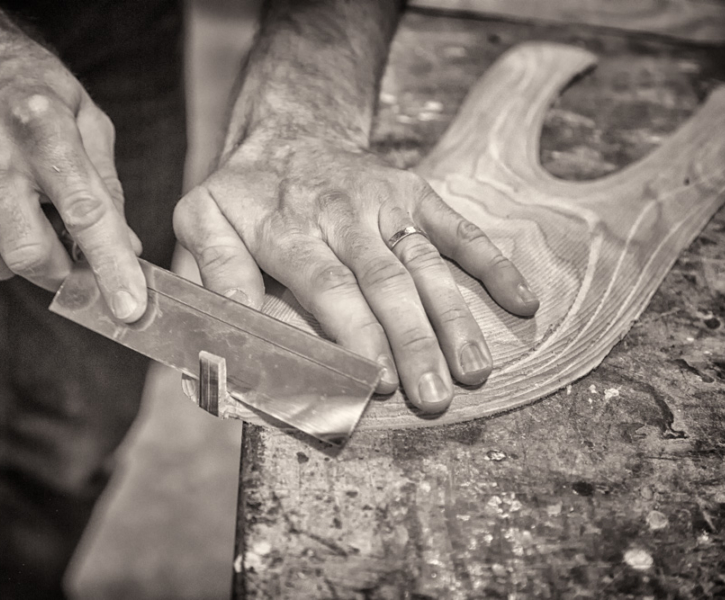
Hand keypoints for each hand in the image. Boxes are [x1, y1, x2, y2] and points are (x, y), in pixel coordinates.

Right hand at [0, 23, 145, 320]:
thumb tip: (125, 247)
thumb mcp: (85, 116)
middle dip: (64, 274)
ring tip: (33, 215)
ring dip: (27, 257)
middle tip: (80, 264)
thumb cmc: (28, 86)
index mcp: (41, 125)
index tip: (130, 308)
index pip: (85, 212)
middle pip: (30, 253)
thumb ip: (106, 184)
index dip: (111, 266)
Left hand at [174, 135, 538, 412]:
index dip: (356, 333)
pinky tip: (521, 301)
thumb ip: (218, 273)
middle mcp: (341, 216)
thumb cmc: (242, 195)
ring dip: (454, 318)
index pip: (329, 287)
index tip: (378, 380)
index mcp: (287, 228)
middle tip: (435, 396)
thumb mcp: (202, 221)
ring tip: (476, 370)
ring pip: (425, 265)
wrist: (287, 133)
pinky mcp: (415, 195)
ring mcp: (385, 204)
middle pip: (384, 284)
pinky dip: (492, 263)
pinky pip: (458, 229)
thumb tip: (233, 332)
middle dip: (412, 342)